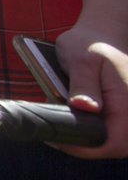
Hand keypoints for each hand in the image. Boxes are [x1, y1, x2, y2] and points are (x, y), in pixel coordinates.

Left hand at [56, 20, 127, 158]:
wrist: (103, 32)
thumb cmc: (89, 43)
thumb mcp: (81, 59)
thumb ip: (83, 84)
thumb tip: (85, 108)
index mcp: (126, 101)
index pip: (114, 143)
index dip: (86, 148)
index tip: (61, 139)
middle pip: (116, 147)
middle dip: (86, 144)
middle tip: (59, 132)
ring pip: (114, 140)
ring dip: (90, 137)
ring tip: (65, 124)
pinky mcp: (123, 111)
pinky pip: (111, 129)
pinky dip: (94, 128)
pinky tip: (76, 118)